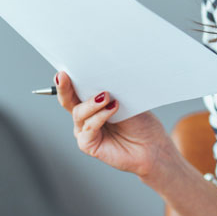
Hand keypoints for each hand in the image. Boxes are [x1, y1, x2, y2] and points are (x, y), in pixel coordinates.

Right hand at [56, 71, 171, 177]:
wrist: (152, 146)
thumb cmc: (140, 123)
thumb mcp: (124, 99)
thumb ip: (108, 91)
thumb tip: (98, 77)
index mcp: (91, 103)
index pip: (74, 89)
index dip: (67, 79)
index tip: (64, 70)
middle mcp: (85, 116)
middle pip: (68, 100)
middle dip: (64, 87)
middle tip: (64, 76)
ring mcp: (85, 130)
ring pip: (79, 113)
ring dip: (92, 103)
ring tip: (107, 97)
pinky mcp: (88, 144)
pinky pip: (88, 128)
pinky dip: (99, 117)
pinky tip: (112, 109)